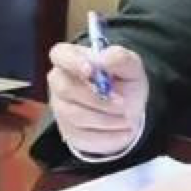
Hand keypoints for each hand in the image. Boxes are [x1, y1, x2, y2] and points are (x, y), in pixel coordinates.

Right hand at [47, 42, 148, 156]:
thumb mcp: (131, 67)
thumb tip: (103, 58)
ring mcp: (60, 107)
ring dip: (106, 119)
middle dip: (97, 99)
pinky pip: (83, 136)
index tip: (91, 70)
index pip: (60, 55)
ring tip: (127, 118)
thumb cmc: (125, 83)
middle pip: (66, 89)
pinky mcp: (67, 130)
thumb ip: (120, 58)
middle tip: (123, 104)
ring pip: (75, 115)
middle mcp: (59, 81)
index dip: (72, 62)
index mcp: (71, 57)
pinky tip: (123, 130)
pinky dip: (109, 135)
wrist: (127, 112)